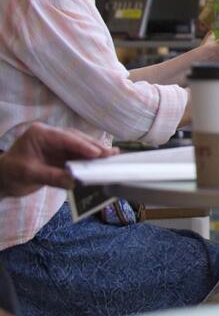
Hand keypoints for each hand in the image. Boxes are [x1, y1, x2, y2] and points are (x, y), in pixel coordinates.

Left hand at [0, 123, 114, 195]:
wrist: (3, 180)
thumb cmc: (11, 174)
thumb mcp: (30, 174)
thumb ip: (53, 176)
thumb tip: (75, 181)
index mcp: (40, 134)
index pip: (65, 138)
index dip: (83, 146)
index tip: (98, 154)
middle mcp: (50, 136)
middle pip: (76, 138)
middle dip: (94, 146)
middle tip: (111, 154)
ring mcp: (56, 144)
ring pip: (79, 145)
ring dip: (95, 151)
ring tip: (111, 156)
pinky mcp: (60, 153)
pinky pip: (77, 154)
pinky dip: (88, 158)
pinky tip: (100, 160)